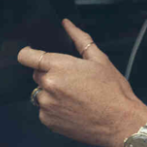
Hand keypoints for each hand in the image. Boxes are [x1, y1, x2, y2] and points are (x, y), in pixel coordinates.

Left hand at [17, 19, 146, 146]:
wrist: (120, 121)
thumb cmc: (113, 91)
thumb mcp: (100, 59)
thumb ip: (79, 39)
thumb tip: (68, 24)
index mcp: (59, 67)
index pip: (26, 56)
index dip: (28, 53)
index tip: (32, 54)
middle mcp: (48, 86)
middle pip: (36, 74)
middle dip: (50, 73)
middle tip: (73, 79)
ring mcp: (46, 105)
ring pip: (40, 92)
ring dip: (52, 92)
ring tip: (75, 96)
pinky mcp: (48, 121)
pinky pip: (44, 109)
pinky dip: (55, 107)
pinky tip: (73, 107)